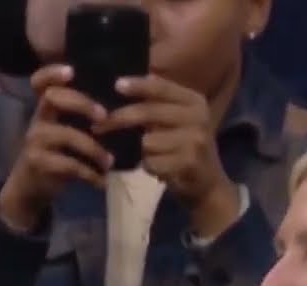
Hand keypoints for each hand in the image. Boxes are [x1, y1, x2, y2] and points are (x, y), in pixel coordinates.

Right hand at [0, 64, 113, 230]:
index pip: (40, 81)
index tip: (72, 70)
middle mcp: (37, 119)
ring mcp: (35, 141)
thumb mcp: (65, 131)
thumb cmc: (56, 154)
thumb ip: (82, 116)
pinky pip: (68, 164)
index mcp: (46, 107)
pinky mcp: (37, 162)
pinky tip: (102, 181)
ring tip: (109, 162)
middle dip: (82, 103)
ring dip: (94, 149)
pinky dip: (89, 174)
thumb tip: (121, 102)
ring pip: (66, 134)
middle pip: (53, 97)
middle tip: (104, 117)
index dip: (51, 72)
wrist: (31, 188)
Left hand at [98, 74, 240, 237]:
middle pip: (148, 113)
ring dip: (141, 151)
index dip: (138, 86)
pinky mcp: (188, 163)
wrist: (208, 184)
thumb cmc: (186, 148)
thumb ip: (159, 102)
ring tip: (154, 156)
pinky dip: (149, 167)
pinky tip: (160, 170)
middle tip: (97, 126)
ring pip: (146, 141)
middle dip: (119, 119)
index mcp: (194, 102)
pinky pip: (151, 162)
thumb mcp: (179, 120)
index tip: (116, 85)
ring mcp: (194, 140)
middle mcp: (198, 117)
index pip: (162, 88)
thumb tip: (129, 80)